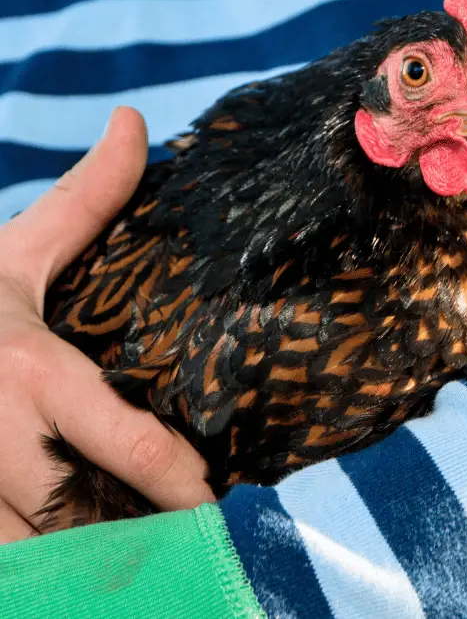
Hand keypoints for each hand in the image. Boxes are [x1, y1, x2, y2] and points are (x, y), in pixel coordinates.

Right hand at [0, 107, 214, 543]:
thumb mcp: (17, 245)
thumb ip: (86, 195)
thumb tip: (134, 122)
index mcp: (30, 372)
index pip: (130, 443)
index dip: (183, 485)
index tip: (217, 501)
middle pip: (84, 523)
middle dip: (139, 546)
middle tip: (192, 555)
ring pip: (36, 560)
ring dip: (88, 570)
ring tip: (142, 571)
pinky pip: (4, 565)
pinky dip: (41, 575)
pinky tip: (71, 569)